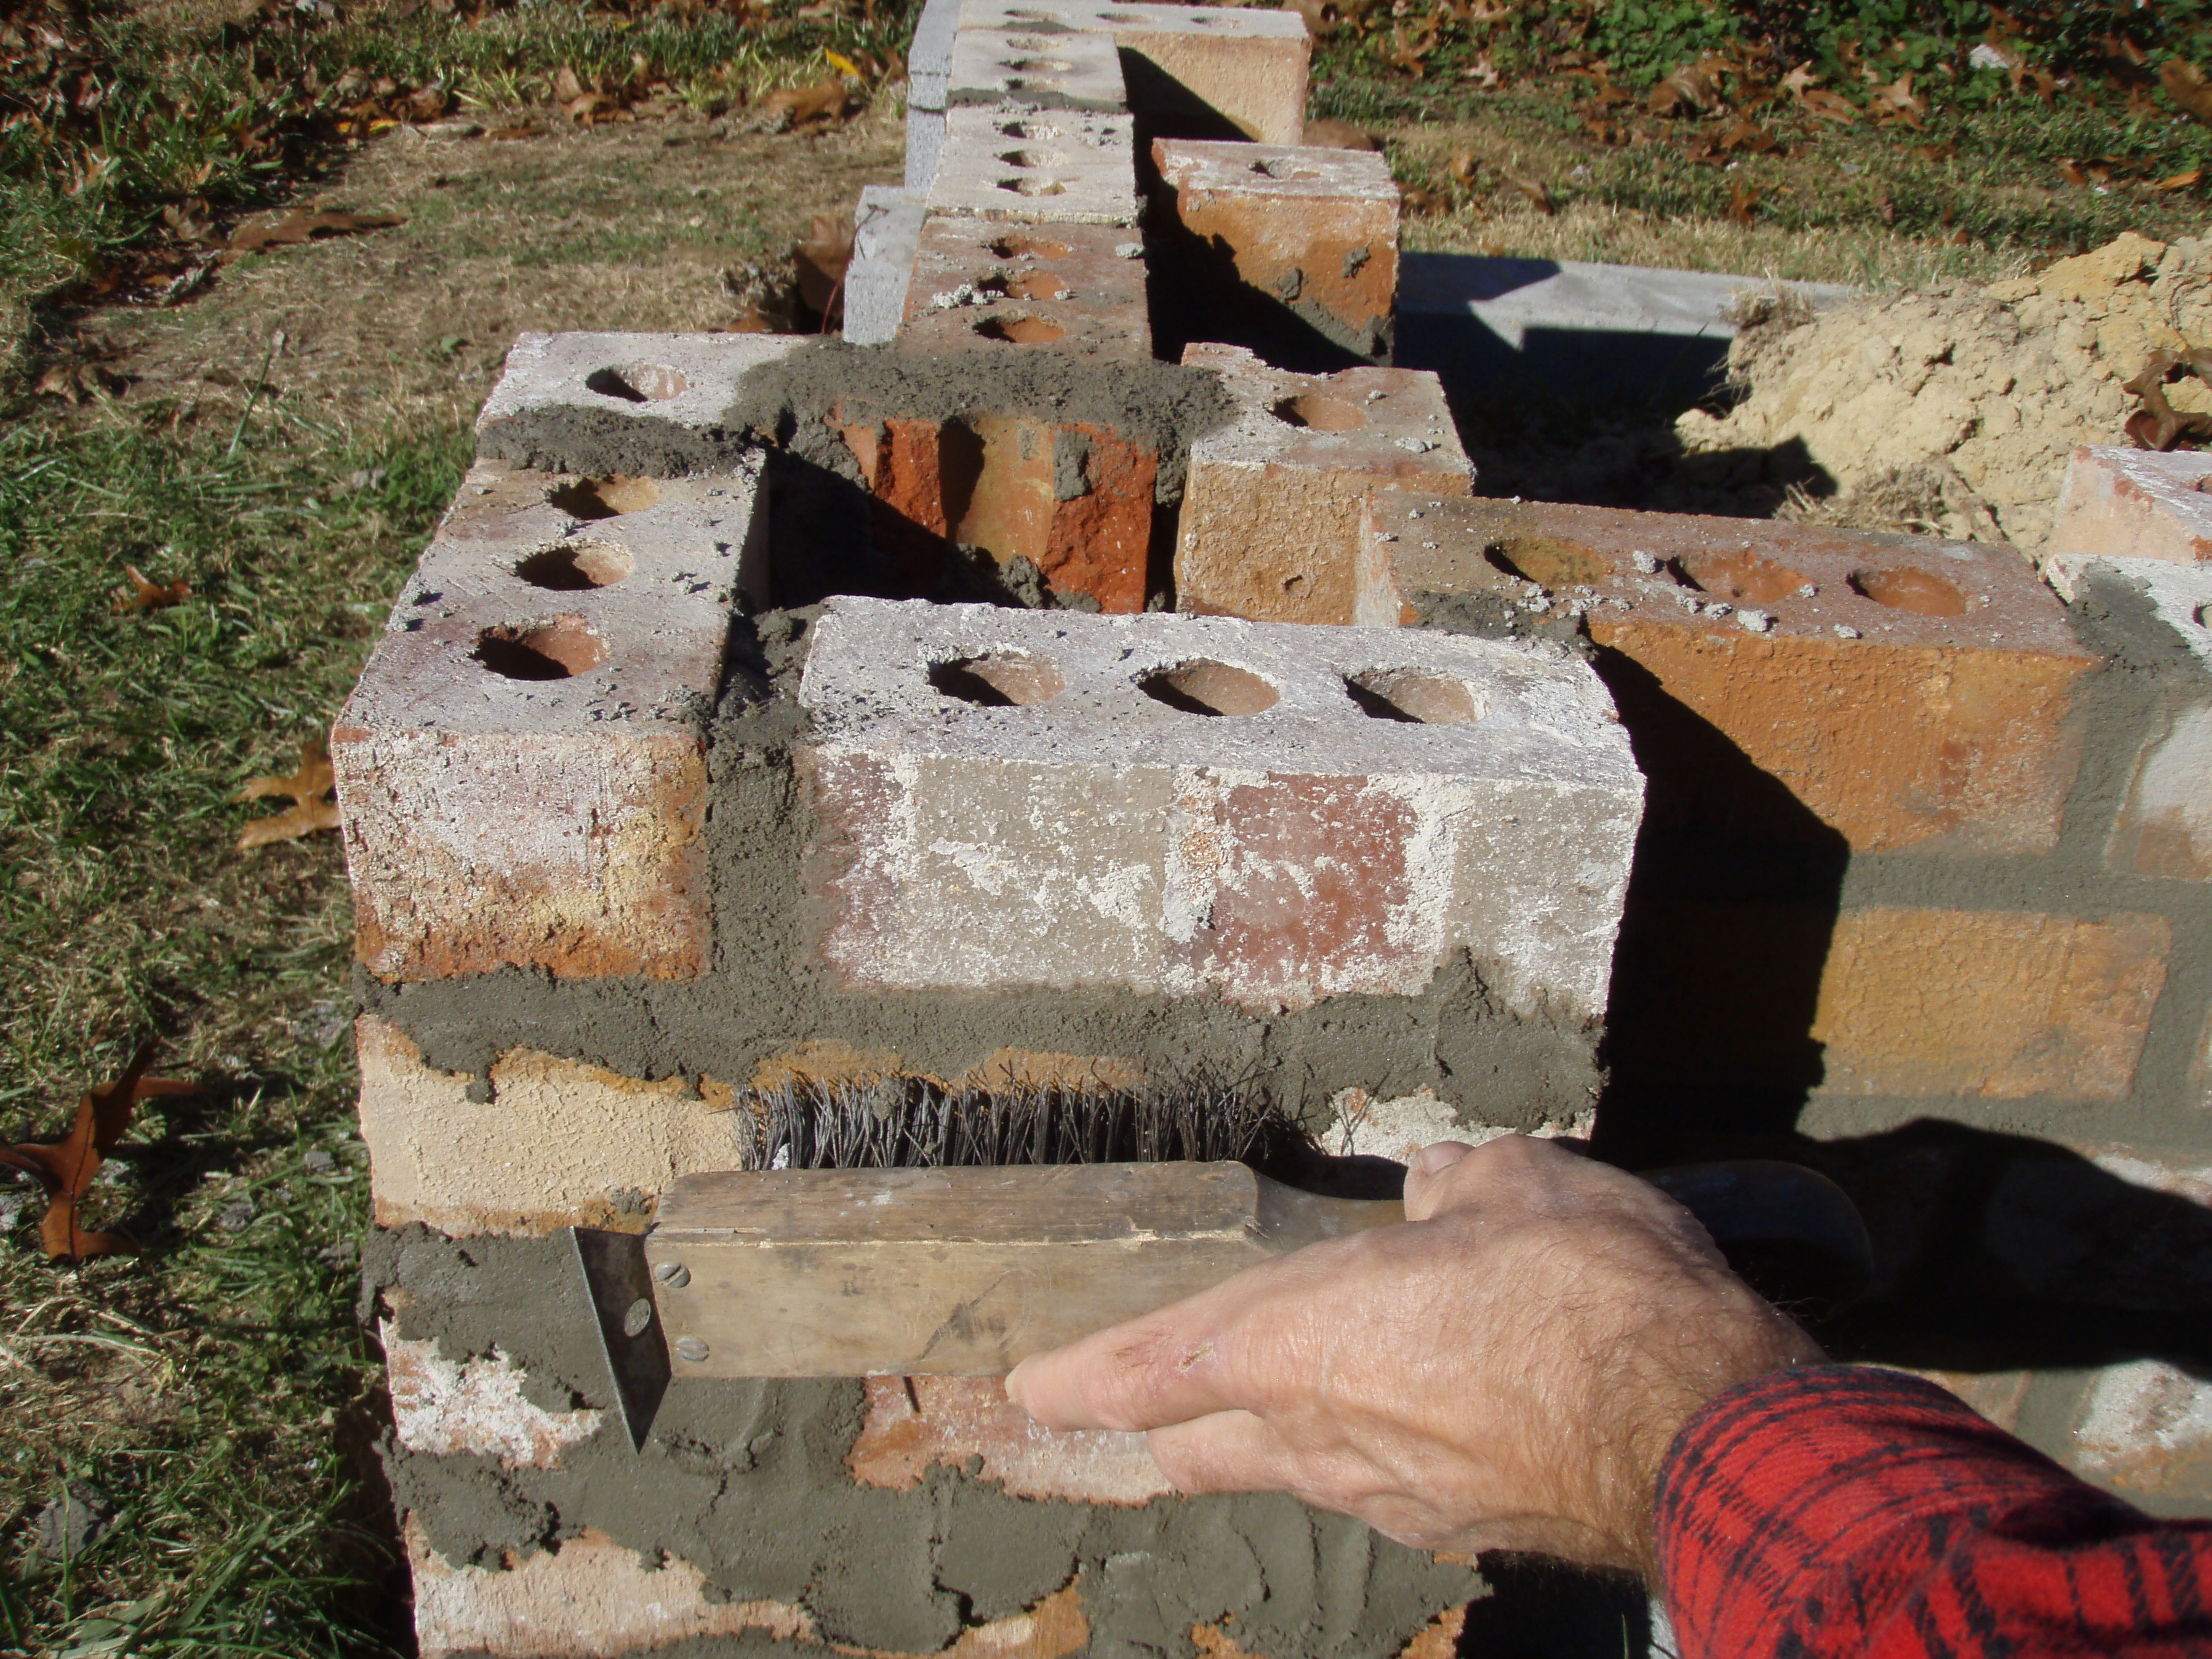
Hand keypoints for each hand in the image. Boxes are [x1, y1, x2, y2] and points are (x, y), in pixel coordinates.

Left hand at [1006, 1135, 1821, 1577]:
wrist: (1707, 1434)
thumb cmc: (1595, 1290)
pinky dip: (1371, 1450)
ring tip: (1275, 1404)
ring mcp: (1388, 1495)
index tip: (1031, 1385)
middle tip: (1116, 1414)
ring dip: (1267, 1438)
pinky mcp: (1457, 1527)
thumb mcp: (1520, 1187)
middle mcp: (1324, 1431)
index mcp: (1306, 1339)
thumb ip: (1461, 1189)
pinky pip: (1380, 1486)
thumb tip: (1439, 1190)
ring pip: (1289, 1468)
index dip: (1087, 1375)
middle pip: (1199, 1442)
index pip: (1159, 1365)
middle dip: (1151, 1427)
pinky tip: (1413, 1420)